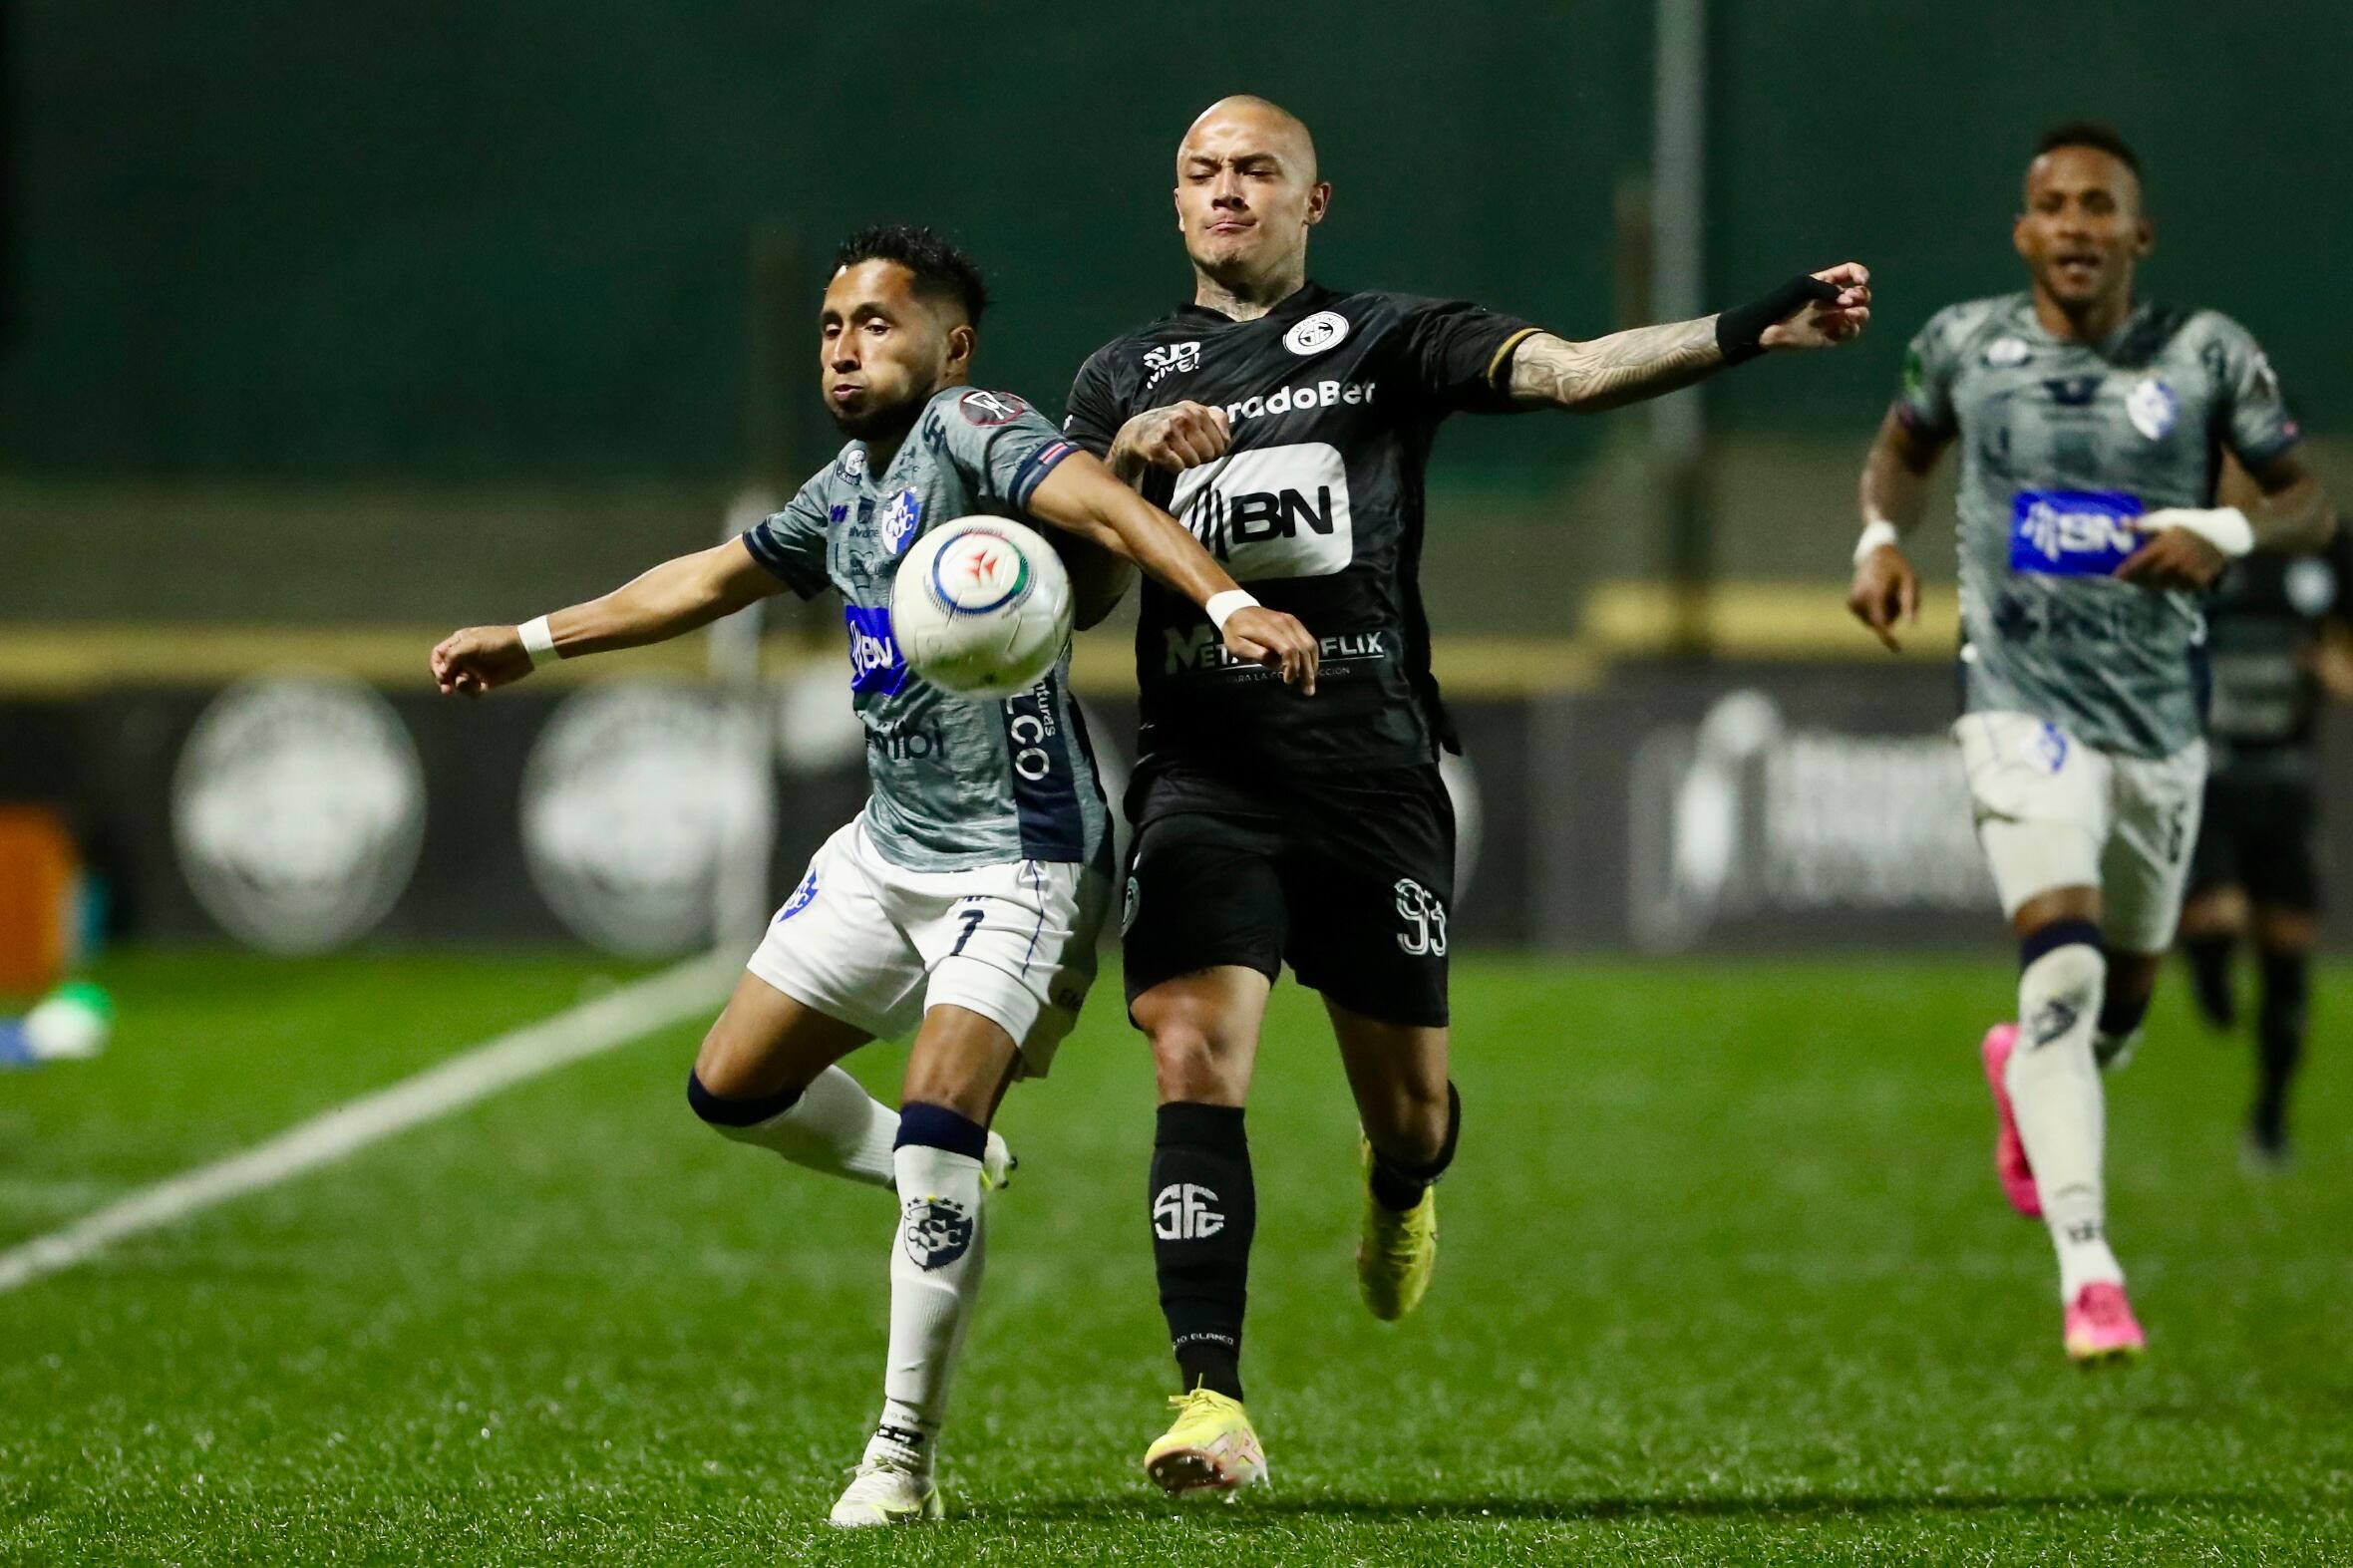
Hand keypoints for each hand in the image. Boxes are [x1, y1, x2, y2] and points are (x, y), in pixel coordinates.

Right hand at [430, 625, 535, 695]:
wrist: (526, 650)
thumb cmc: (499, 642)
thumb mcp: (473, 644)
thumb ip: (453, 656)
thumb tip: (442, 672)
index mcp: (459, 642)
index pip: (438, 655)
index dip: (436, 666)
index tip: (442, 675)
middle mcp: (464, 656)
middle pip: (445, 671)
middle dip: (444, 681)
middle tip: (447, 691)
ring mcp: (474, 669)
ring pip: (457, 682)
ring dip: (460, 687)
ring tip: (471, 685)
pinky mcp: (485, 681)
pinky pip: (470, 690)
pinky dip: (471, 692)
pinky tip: (480, 690)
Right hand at [1110, 401, 1231, 475]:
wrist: (1135, 432)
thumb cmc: (1171, 427)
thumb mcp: (1194, 415)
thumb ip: (1218, 419)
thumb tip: (1227, 438)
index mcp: (1196, 409)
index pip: (1222, 442)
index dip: (1214, 451)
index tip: (1201, 448)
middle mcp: (1184, 415)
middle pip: (1209, 454)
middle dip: (1200, 457)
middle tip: (1186, 451)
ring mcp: (1169, 429)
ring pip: (1194, 462)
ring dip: (1185, 463)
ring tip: (1175, 453)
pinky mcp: (1156, 445)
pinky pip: (1178, 467)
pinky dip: (1173, 467)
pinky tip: (1165, 458)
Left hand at [1221, 606, 1318, 694]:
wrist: (1237, 610)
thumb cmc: (1235, 632)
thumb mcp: (1237, 646)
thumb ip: (1255, 654)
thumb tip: (1276, 663)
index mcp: (1268, 630)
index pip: (1289, 649)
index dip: (1292, 667)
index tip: (1288, 681)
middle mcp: (1284, 623)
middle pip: (1303, 648)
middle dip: (1307, 671)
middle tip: (1307, 690)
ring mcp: (1291, 621)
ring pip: (1310, 644)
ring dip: (1312, 665)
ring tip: (1309, 682)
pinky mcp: (1294, 622)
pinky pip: (1309, 639)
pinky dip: (1311, 655)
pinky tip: (1309, 668)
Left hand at [1761, 263, 1871, 349]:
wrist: (1767, 328)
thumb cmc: (1782, 301)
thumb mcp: (1804, 286)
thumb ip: (1828, 289)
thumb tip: (1849, 303)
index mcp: (1827, 282)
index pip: (1851, 272)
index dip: (1861, 274)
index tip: (1861, 280)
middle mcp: (1834, 299)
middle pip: (1862, 294)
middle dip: (1862, 295)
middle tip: (1849, 300)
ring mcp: (1834, 318)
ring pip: (1861, 314)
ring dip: (1861, 313)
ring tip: (1849, 314)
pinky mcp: (1832, 336)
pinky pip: (1851, 332)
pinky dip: (1852, 329)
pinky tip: (1843, 326)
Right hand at [1847, 543, 1918, 651]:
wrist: (1875, 554)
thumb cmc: (1897, 567)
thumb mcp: (1911, 582)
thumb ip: (1910, 604)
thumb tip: (1911, 626)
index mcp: (1875, 593)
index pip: (1880, 623)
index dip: (1888, 638)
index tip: (1897, 649)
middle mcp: (1860, 598)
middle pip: (1881, 623)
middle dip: (1893, 616)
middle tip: (1899, 595)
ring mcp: (1853, 602)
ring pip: (1874, 622)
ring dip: (1886, 613)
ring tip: (1889, 593)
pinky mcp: (1851, 604)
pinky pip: (1868, 618)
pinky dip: (1877, 611)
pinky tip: (1880, 595)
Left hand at [2114, 522, 2227, 591]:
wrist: (2224, 534)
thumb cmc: (2190, 524)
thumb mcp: (2167, 518)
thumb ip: (2143, 524)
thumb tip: (2120, 523)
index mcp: (2166, 544)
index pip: (2140, 561)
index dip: (2126, 570)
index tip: (2115, 575)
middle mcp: (2177, 560)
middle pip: (2149, 576)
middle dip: (2136, 579)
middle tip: (2127, 580)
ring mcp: (2189, 571)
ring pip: (2163, 585)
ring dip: (2150, 585)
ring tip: (2141, 582)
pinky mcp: (2199, 580)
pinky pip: (2179, 588)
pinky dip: (2169, 586)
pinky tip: (2162, 583)